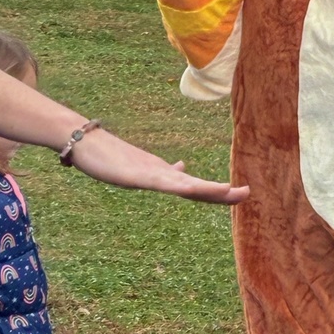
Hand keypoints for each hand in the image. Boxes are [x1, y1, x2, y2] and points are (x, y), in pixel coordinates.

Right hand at [68, 126, 249, 203]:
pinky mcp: (137, 175)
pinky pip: (162, 183)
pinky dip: (180, 185)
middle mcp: (162, 172)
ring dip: (208, 189)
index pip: (196, 186)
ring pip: (185, 184)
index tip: (240, 193)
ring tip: (231, 191)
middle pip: (197, 186)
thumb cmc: (109, 155)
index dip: (218, 192)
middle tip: (248, 192)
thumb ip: (162, 170)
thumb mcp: (139, 168)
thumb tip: (183, 168)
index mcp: (164, 174)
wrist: (85, 141)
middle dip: (222, 192)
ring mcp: (151, 173)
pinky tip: (193, 187)